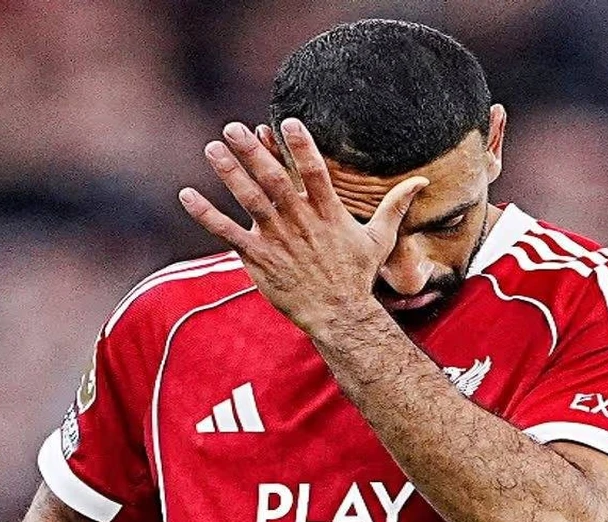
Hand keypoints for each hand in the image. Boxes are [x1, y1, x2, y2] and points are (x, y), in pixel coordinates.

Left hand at [178, 118, 427, 333]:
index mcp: (328, 213)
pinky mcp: (258, 258)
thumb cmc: (358, 276)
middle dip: (254, 152)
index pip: (314, 172)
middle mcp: (301, 222)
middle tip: (234, 127)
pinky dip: (206, 215)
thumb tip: (420, 181)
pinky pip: (227, 234)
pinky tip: (186, 195)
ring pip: (250, 201)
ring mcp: (278, 240)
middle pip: (275, 180)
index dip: (300, 146)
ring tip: (212, 148)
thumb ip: (395, 205)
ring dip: (229, 173)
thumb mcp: (380, 238)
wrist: (339, 315)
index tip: (286, 121)